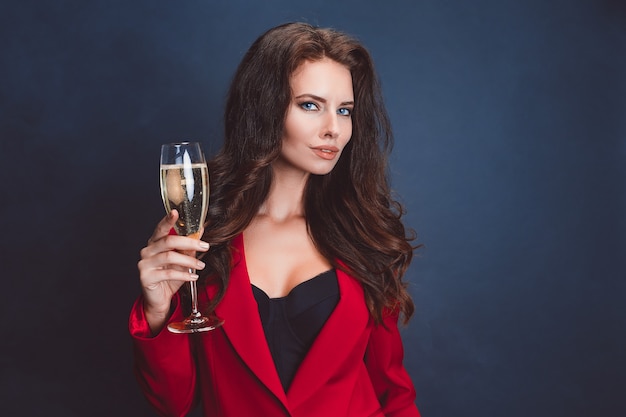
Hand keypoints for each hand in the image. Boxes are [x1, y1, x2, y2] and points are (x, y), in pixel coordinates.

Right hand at [137, 210, 209, 332]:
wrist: (160, 299)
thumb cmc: (170, 277)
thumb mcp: (183, 260)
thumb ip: (189, 246)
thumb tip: (200, 230)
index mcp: (155, 243)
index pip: (161, 228)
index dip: (168, 220)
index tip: (176, 212)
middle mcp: (147, 251)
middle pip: (169, 241)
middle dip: (190, 243)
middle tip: (205, 246)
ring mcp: (145, 264)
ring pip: (170, 257)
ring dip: (189, 261)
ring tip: (201, 266)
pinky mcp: (146, 277)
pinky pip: (168, 273)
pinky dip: (184, 274)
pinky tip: (193, 277)